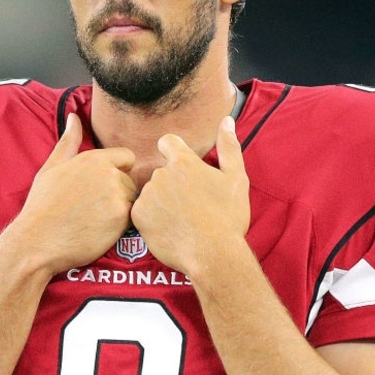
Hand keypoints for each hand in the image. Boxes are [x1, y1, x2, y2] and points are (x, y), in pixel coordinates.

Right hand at [12, 113, 137, 273]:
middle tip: (94, 209)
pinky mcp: (122, 217)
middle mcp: (108, 172)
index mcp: (93, 158)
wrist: (37, 242)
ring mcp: (117, 194)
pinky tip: (102, 230)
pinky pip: (134, 217)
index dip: (118, 172)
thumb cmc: (42, 207)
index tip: (101, 189)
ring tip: (96, 220)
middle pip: (131, 180)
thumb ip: (69, 142)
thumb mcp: (51, 168)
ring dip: (122, 209)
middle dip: (119, 193)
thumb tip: (73, 117)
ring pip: (134, 199)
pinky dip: (122, 225)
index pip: (127, 157)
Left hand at [131, 117, 249, 275]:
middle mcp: (161, 174)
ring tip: (180, 220)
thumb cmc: (228, 217)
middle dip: (171, 184)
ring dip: (161, 202)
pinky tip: (169, 229)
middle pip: (160, 172)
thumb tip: (226, 120)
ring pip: (150, 192)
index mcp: (183, 162)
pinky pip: (141, 211)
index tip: (184, 171)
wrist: (213, 254)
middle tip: (190, 206)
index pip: (167, 142)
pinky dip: (152, 219)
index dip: (174, 153)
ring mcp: (147, 195)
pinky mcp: (138, 216)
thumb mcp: (236, 179)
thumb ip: (228, 146)